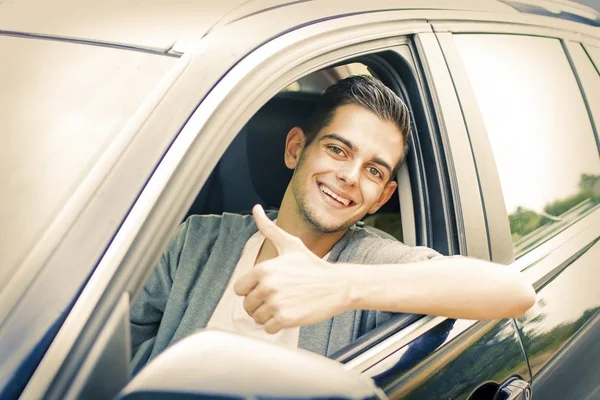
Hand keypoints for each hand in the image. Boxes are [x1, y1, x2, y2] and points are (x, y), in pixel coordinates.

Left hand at [233, 205, 350, 333]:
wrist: (337, 285)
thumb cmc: (312, 265)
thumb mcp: (290, 244)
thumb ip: (268, 228)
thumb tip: (255, 209)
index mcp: (263, 269)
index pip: (239, 289)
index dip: (251, 290)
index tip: (267, 288)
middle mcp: (267, 286)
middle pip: (247, 305)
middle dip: (260, 304)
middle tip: (279, 298)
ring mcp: (275, 303)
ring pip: (257, 318)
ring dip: (268, 315)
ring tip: (285, 305)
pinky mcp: (285, 319)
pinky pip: (268, 329)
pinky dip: (277, 325)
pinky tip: (291, 313)